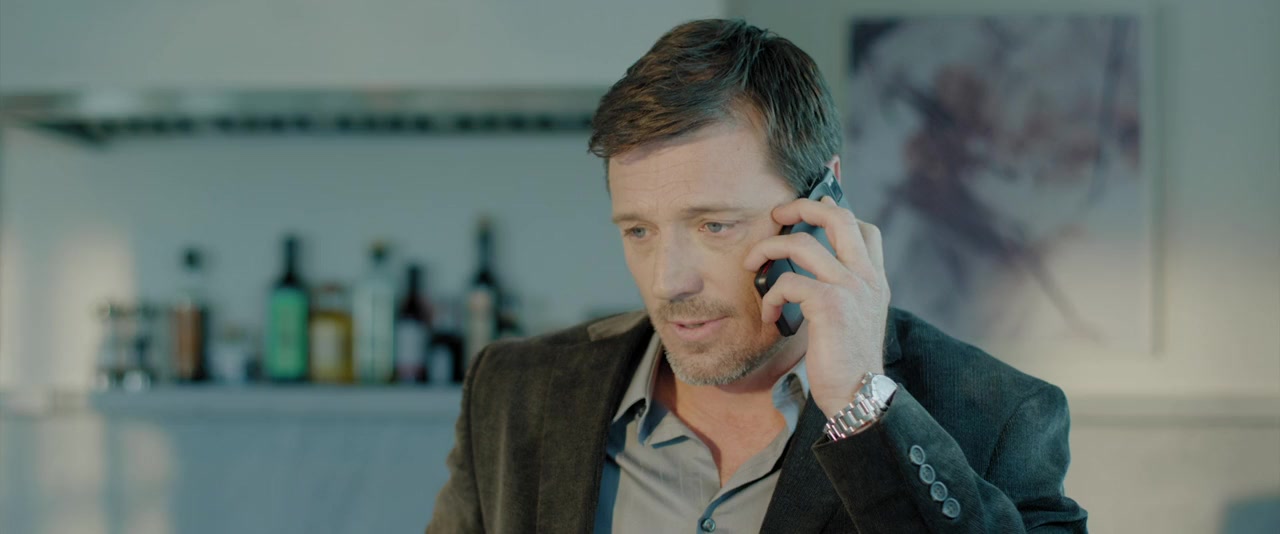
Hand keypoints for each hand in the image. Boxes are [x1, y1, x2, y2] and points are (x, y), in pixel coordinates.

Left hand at [742, 196, 890, 417]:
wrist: (859, 396)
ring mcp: (850, 288)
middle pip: (837, 216)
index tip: (811, 210)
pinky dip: (770, 296)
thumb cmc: (847, 363)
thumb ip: (841, 292)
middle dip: (800, 206)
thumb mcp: (853, 319)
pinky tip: (768, 314)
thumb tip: (811, 274)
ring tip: (751, 264)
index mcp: (874, 280)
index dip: (836, 211)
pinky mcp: (829, 305)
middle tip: (776, 214)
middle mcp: (866, 278)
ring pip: (802, 243)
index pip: (864, 228)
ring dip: (767, 249)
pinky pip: (787, 282)